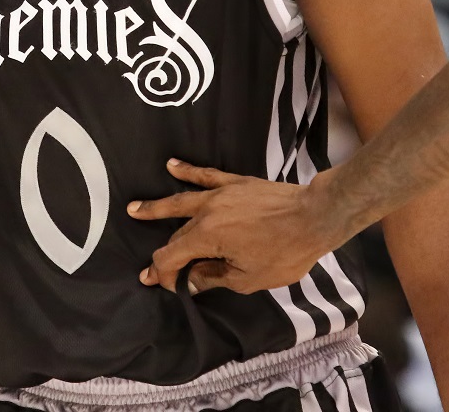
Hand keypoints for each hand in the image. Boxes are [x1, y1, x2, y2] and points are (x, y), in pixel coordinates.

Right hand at [128, 160, 352, 293]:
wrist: (314, 217)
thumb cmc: (285, 252)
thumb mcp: (249, 278)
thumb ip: (214, 277)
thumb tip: (190, 280)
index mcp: (207, 237)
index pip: (173, 256)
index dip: (163, 273)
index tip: (160, 284)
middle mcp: (207, 212)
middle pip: (178, 234)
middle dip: (164, 253)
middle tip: (150, 267)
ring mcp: (220, 194)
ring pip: (180, 200)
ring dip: (156, 207)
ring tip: (134, 208)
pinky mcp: (235, 183)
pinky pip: (205, 175)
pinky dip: (187, 170)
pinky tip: (171, 165)